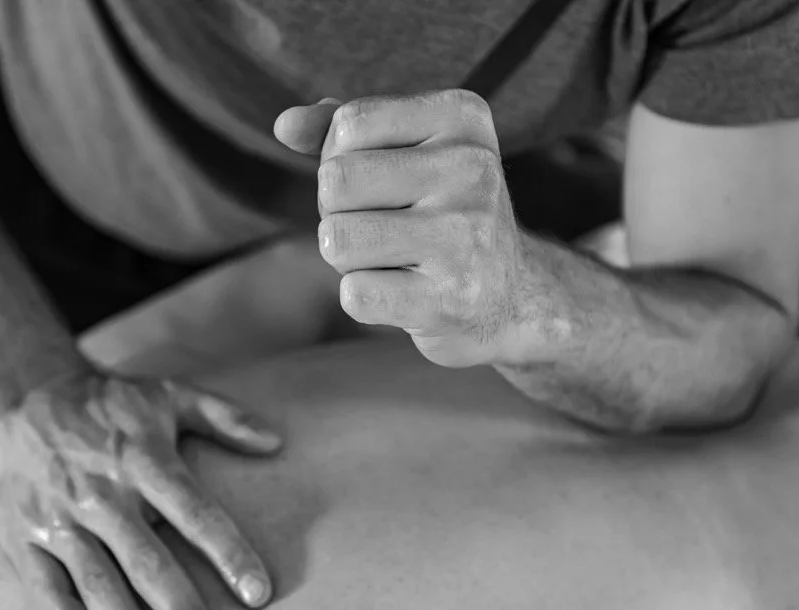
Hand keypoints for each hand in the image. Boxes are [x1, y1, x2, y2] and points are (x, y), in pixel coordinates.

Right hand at [0, 369, 281, 609]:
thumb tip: (276, 443)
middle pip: (147, 560)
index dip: (228, 553)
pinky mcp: (20, 533)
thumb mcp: (168, 394)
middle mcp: (101, 492)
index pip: (195, 512)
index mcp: (142, 460)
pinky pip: (41, 580)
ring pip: (96, 580)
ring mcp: (57, 516)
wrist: (22, 393)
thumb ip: (224, 417)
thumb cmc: (109, 404)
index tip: (259, 594)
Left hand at [274, 89, 541, 367]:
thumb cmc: (442, 216)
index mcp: (463, 119)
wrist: (513, 298)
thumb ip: (340, 131)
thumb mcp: (406, 155)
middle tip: (384, 230)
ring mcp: (466, 238)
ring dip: (349, 260)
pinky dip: (364, 300)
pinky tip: (405, 295)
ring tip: (395, 261)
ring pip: (337, 240)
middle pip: (334, 182)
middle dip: (339, 213)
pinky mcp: (451, 301)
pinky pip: (354, 295)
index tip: (384, 185)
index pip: (348, 124)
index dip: (341, 160)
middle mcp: (473, 170)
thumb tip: (285, 125)